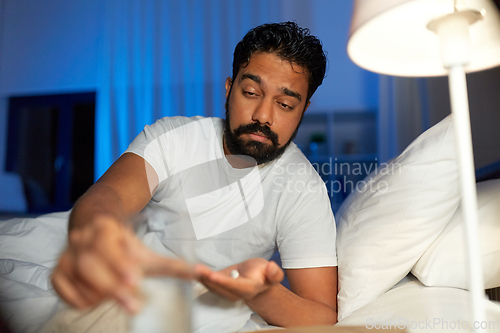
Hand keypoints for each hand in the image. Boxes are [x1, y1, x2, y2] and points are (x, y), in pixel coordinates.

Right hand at [51, 215, 193, 312]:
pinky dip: (80, 299)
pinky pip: (64, 291)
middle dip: (110, 285)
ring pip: (77, 278)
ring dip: (98, 294)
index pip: (108, 246)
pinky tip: (96, 297)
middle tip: (132, 305)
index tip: (134, 281)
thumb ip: (174, 265)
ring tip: (117, 296)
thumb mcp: (148, 253)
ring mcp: (66, 255)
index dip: (119, 263)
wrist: (94, 230)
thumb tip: (204, 272)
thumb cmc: (124, 246)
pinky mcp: (56, 271)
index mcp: (104, 228)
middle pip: (90, 265)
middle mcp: (81, 239)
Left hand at [195, 258, 283, 301]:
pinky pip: (207, 282)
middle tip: (197, 269)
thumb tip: (272, 268)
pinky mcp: (217, 286)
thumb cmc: (264, 275)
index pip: (234, 286)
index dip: (223, 281)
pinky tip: (191, 269)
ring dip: (200, 277)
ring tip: (192, 267)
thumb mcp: (273, 274)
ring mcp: (224, 291)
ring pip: (210, 285)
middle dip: (207, 278)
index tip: (214, 275)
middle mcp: (234, 293)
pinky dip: (198, 276)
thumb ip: (274, 274)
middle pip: (218, 286)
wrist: (256, 280)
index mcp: (248, 289)